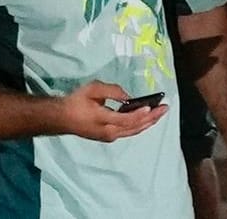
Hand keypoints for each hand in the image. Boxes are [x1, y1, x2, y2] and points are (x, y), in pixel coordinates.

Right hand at [51, 82, 166, 141]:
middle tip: (166, 108)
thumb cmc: (76, 102)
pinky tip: (147, 118)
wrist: (60, 118)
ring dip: (148, 123)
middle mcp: (108, 132)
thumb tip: (128, 97)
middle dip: (152, 118)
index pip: (126, 119)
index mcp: (103, 120)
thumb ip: (112, 91)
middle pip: (134, 128)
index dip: (140, 114)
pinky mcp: (108, 137)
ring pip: (133, 131)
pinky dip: (140, 125)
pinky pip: (128, 132)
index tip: (153, 106)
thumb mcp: (93, 89)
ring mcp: (108, 137)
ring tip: (161, 113)